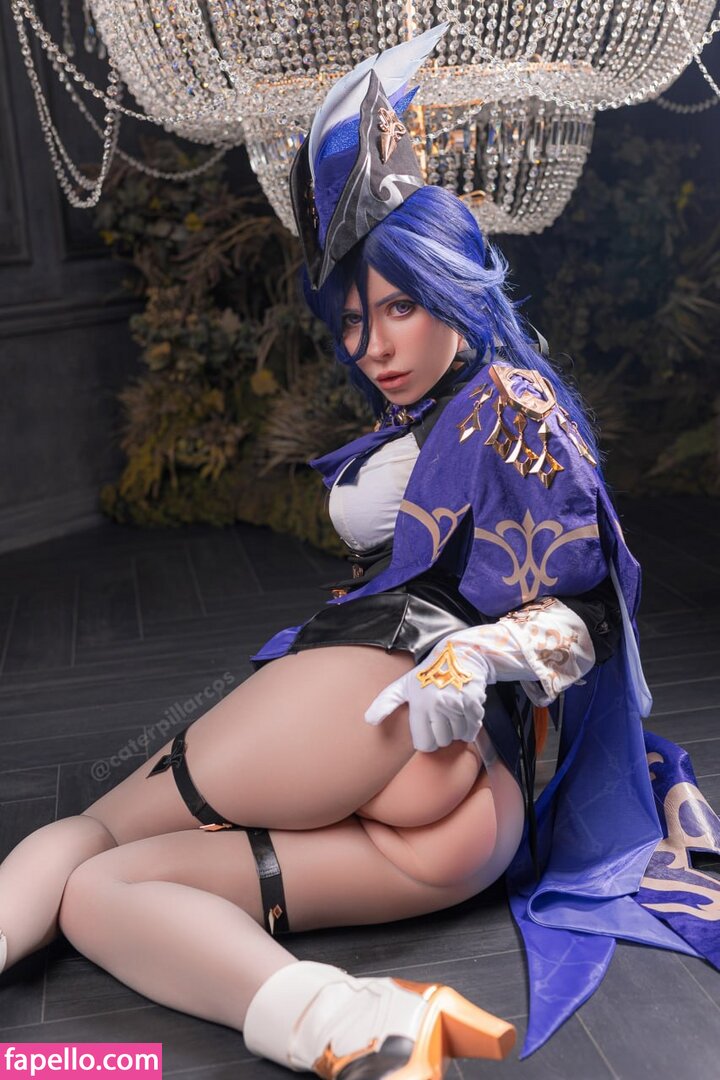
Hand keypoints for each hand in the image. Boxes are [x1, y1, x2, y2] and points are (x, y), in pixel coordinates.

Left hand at [364, 635, 492, 751]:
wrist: (459, 654)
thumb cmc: (428, 673)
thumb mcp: (404, 685)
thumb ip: (385, 703)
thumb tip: (369, 720)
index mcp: (420, 703)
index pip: (424, 744)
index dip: (427, 741)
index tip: (428, 730)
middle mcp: (438, 705)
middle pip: (442, 741)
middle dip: (442, 734)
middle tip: (441, 719)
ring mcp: (458, 704)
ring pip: (459, 736)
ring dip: (457, 730)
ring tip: (452, 714)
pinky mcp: (475, 703)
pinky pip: (473, 729)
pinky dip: (470, 725)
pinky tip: (464, 712)